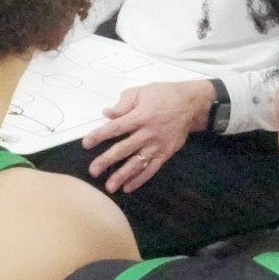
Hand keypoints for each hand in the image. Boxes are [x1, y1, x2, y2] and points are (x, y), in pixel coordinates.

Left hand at [80, 79, 211, 194]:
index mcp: (140, 116)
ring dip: (122, 175)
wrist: (191, 104)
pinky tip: (128, 187)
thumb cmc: (164, 95)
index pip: (116, 128)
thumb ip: (123, 104)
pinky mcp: (166, 153)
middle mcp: (148, 133)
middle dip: (107, 160)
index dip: (100, 135)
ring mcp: (157, 145)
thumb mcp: (142, 92)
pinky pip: (151, 169)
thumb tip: (107, 114)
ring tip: (109, 186)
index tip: (86, 143)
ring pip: (137, 163)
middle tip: (93, 171)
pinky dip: (140, 179)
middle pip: (124, 149)